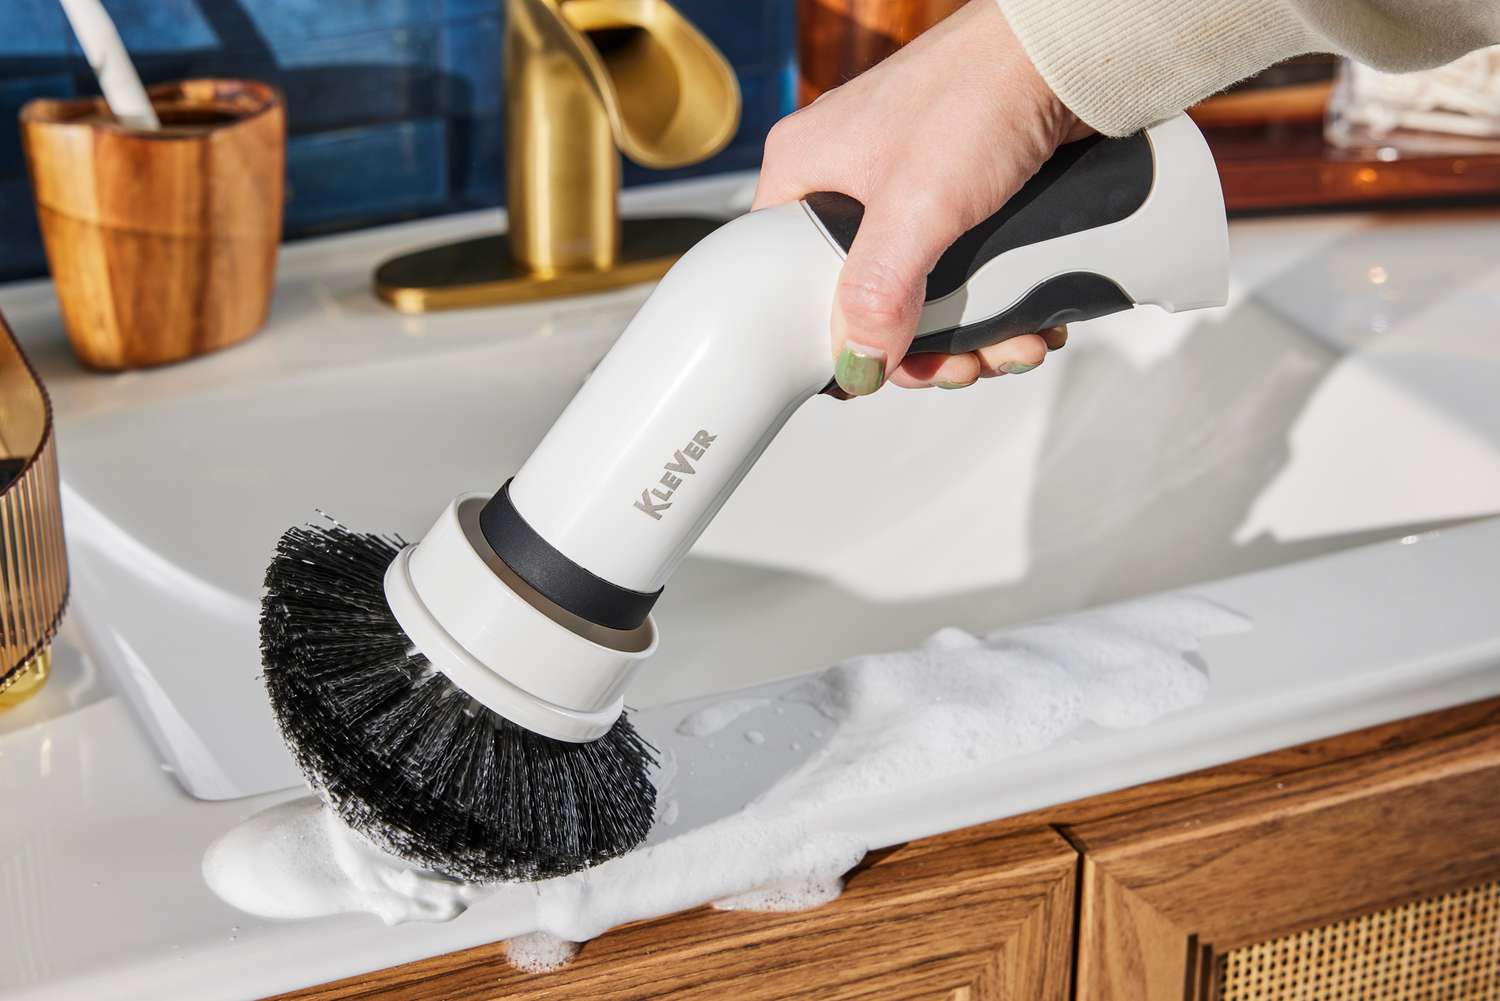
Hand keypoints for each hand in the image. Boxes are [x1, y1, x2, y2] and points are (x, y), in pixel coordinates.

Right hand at [753, 0, 1087, 394]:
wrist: (1068, 51)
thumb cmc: (979, 90)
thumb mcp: (917, 206)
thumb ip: (879, 292)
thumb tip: (857, 364)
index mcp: (806, 173)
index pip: (785, 277)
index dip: (826, 337)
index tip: (872, 374)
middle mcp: (849, 184)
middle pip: (865, 302)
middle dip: (922, 350)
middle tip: (960, 367)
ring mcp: (908, 195)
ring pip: (922, 298)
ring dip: (971, 339)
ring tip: (1013, 346)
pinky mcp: (961, 201)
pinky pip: (965, 277)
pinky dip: (999, 309)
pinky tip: (1032, 323)